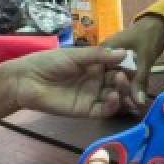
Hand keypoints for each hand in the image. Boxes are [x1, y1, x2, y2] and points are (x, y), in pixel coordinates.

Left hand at [6, 46, 129, 117]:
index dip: (127, 65)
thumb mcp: (75, 55)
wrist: (27, 81)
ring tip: (120, 86)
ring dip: (122, 92)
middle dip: (126, 80)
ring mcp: (93, 96)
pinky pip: (104, 110)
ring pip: (115, 96)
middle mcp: (97, 80)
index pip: (116, 65)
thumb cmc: (49, 62)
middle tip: (126, 76)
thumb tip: (124, 53)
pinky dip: (112, 105)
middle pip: (118, 82)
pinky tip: (113, 97)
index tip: (136, 63)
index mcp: (95, 64)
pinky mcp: (87, 110)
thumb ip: (99, 55)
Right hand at [102, 15, 163, 111]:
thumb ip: (140, 79)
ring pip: (114, 81)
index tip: (117, 103)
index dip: (105, 89)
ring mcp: (113, 62)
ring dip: (123, 92)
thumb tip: (138, 102)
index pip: (98, 73)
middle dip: (116, 93)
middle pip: (105, 79)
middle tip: (127, 106)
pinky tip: (135, 99)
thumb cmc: (147, 36)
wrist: (158, 25)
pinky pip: (123, 79)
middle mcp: (104, 58)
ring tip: (132, 106)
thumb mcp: (145, 57)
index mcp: (103, 51)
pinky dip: (129, 87)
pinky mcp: (121, 66)